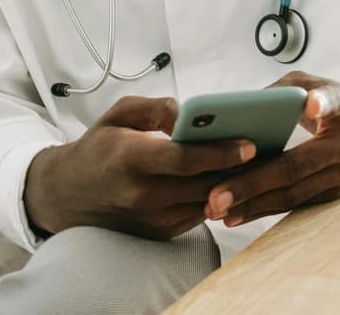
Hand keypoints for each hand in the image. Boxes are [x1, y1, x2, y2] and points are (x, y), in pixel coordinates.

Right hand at [24, 95, 255, 239]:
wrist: (69, 194)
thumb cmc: (98, 148)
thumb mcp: (119, 113)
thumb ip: (156, 108)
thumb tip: (189, 112)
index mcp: (129, 159)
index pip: (184, 160)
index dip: (220, 152)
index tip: (249, 143)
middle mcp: (141, 194)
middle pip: (203, 184)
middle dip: (239, 168)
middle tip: (270, 148)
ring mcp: (151, 218)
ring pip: (207, 202)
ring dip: (234, 183)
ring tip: (260, 161)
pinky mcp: (160, 232)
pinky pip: (200, 214)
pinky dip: (219, 196)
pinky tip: (235, 178)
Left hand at [203, 71, 339, 226]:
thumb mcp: (320, 83)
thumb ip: (283, 90)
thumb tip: (238, 107)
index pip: (335, 103)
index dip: (322, 103)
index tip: (311, 103)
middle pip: (296, 165)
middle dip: (252, 183)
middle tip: (215, 195)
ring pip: (295, 193)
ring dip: (253, 205)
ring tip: (217, 209)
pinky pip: (298, 203)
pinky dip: (265, 210)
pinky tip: (236, 215)